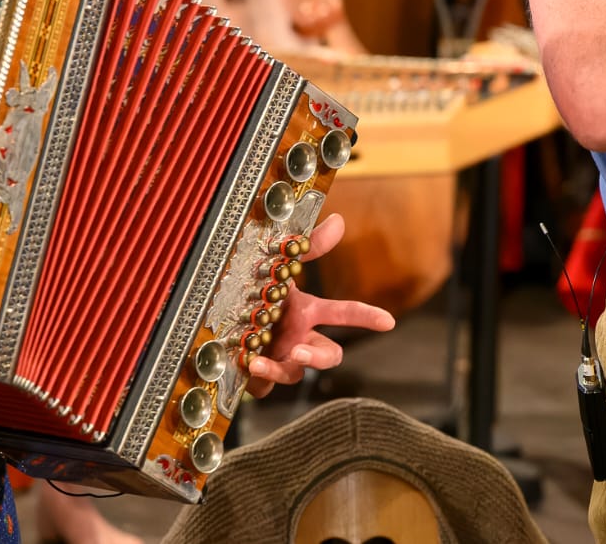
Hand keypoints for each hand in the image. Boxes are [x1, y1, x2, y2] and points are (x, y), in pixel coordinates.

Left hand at [245, 212, 394, 396]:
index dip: (367, 317)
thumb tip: (339, 220)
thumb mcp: (280, 266)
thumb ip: (310, 246)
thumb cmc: (254, 289)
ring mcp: (280, 357)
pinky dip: (259, 377)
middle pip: (328, 354)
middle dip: (320, 357)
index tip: (387, 322)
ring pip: (295, 373)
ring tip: (260, 362)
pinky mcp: (259, 374)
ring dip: (281, 368)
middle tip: (300, 351)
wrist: (217, 313)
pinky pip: (265, 384)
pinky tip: (248, 365)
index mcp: (308, 312)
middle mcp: (299, 337)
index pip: (345, 313)